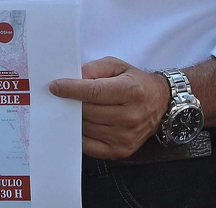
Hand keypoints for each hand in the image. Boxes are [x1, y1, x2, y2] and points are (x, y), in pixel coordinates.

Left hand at [49, 56, 171, 159]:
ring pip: (87, 128)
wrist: (160, 103)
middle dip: (71, 103)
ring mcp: (126, 136)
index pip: (93, 92)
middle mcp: (130, 116)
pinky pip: (90, 146)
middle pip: (88, 111)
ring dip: (76, 119)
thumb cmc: (136, 83)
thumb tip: (72, 77)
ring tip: (74, 110)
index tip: (55, 87)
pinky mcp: (121, 150)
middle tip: (62, 97)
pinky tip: (81, 125)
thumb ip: (94, 69)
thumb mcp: (117, 66)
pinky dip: (81, 135)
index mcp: (131, 91)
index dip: (71, 89)